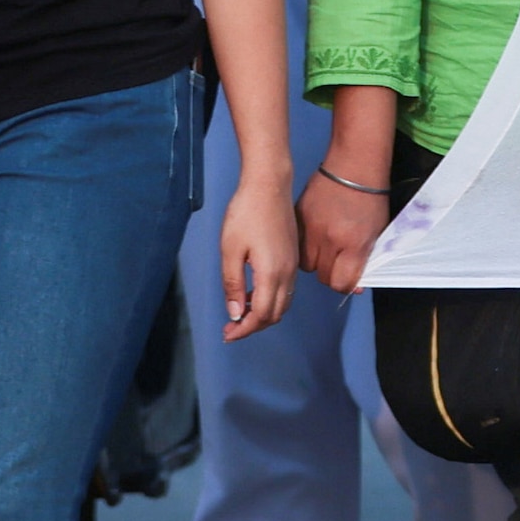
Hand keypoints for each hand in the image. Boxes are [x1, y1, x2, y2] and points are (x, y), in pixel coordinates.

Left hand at [217, 179, 299, 341]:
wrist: (269, 186)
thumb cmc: (245, 215)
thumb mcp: (230, 250)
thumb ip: (233, 285)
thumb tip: (235, 314)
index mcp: (272, 273)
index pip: (262, 315)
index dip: (244, 329)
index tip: (226, 334)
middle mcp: (288, 273)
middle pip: (276, 313)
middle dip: (254, 326)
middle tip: (230, 329)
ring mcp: (293, 265)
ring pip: (283, 303)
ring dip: (263, 314)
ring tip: (240, 314)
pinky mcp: (293, 256)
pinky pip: (286, 289)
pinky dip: (271, 300)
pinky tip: (253, 294)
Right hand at [300, 168, 393, 298]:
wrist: (355, 165)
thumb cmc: (372, 198)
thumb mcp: (378, 231)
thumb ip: (366, 259)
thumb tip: (357, 286)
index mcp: (354, 243)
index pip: (341, 283)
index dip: (345, 284)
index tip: (348, 278)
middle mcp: (330, 239)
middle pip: (322, 276)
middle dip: (331, 273)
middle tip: (338, 261)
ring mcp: (311, 228)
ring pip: (305, 264)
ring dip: (315, 261)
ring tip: (325, 247)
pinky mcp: (298, 217)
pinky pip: (296, 245)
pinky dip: (304, 246)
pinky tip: (315, 236)